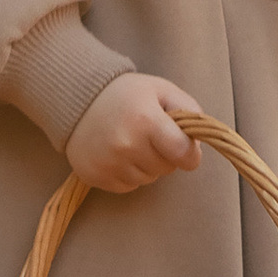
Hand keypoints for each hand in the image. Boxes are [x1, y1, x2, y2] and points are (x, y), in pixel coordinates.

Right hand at [64, 74, 204, 192]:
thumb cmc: (127, 94)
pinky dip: (128, 173)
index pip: (184, 154)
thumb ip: (188, 110)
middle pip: (167, 168)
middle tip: (150, 136)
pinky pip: (128, 186)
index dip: (190, 153)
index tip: (185, 147)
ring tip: (132, 142)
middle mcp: (126, 145)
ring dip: (146, 165)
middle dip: (165, 155)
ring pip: (148, 179)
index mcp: (146, 120)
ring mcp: (109, 163)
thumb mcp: (161, 90)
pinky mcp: (95, 176)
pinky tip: (118, 153)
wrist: (79, 99)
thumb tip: (198, 142)